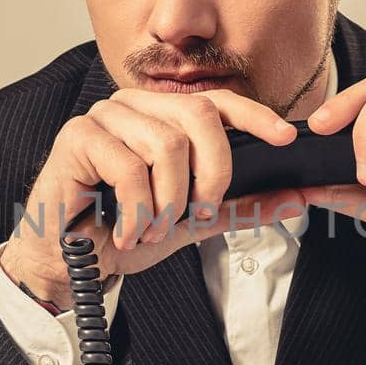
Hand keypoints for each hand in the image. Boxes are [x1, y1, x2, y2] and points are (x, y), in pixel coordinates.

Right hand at [0, 88, 305, 307]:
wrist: (70, 263)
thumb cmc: (122, 232)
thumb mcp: (192, 221)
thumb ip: (239, 206)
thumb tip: (295, 196)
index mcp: (161, 117)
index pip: (216, 101)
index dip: (254, 116)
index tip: (286, 137)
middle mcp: (133, 107)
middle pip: (198, 115)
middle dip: (211, 173)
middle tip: (196, 211)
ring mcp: (103, 117)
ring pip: (166, 145)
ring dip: (167, 202)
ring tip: (151, 228)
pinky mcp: (76, 137)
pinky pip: (129, 167)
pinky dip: (137, 211)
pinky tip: (127, 231)